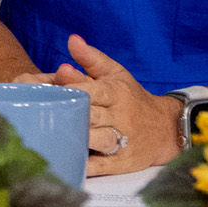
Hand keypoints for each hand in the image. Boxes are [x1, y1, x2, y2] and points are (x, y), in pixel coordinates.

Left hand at [57, 35, 181, 169]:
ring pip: (98, 140)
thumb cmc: (133, 98)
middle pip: (91, 115)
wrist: (166, 128)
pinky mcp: (122, 162)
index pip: (92, 90)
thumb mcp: (116, 74)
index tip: (49, 90)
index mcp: (116, 93)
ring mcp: (122, 141)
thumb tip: (71, 40)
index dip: (71, 90)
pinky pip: (101, 166)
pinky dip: (84, 166)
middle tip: (41, 115)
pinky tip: (65, 163)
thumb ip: (92, 59)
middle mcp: (121, 117)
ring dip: (77, 140)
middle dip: (68, 114)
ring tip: (52, 138)